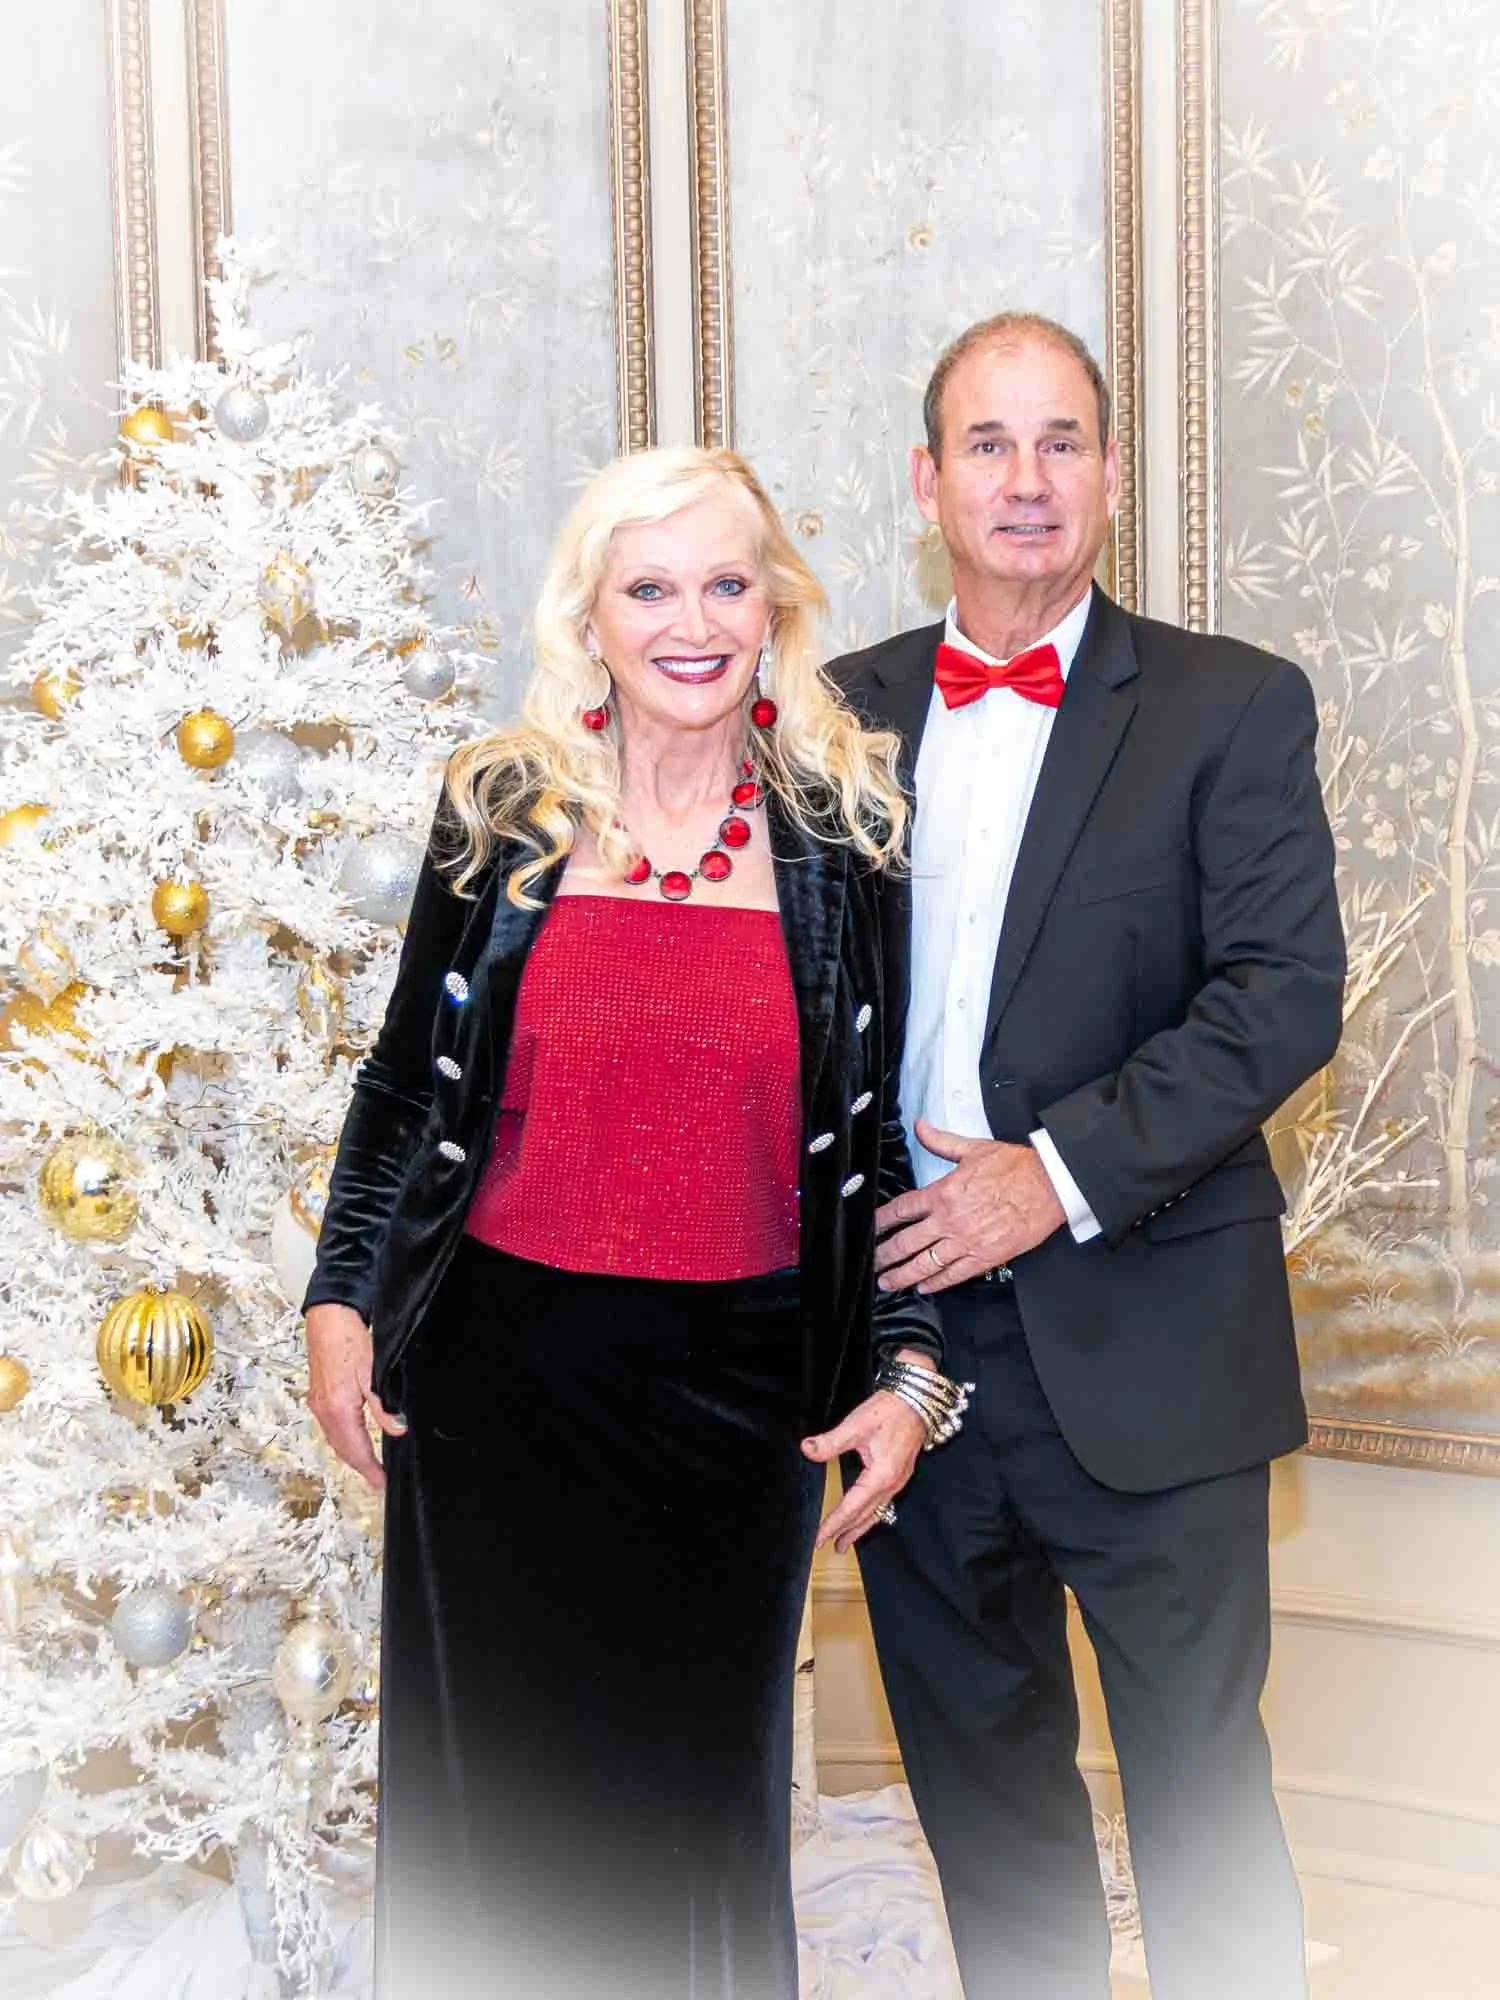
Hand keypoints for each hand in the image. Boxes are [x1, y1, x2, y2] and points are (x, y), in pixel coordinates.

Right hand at [305, 1303, 406, 1490]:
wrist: (328, 1319)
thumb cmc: (349, 1341)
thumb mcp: (374, 1374)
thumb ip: (384, 1407)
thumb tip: (398, 1430)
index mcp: (338, 1410)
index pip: (356, 1451)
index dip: (370, 1470)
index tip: (381, 1483)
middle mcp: (324, 1411)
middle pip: (342, 1450)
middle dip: (360, 1467)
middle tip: (377, 1479)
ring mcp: (318, 1404)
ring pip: (335, 1440)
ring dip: (351, 1454)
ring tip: (368, 1465)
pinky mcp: (317, 1396)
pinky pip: (330, 1428)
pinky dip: (342, 1440)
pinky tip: (352, 1439)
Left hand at [801, 1349, 931, 1552]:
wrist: (916, 1398)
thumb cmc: (888, 1410)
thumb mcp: (856, 1424)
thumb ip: (830, 1442)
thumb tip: (807, 1449)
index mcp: (881, 1476)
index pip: (852, 1508)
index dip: (834, 1523)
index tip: (819, 1538)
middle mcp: (892, 1483)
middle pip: (866, 1515)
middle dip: (847, 1532)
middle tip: (830, 1547)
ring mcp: (899, 1479)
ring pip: (878, 1511)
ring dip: (861, 1527)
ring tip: (846, 1542)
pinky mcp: (901, 1473)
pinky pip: (885, 1502)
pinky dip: (872, 1514)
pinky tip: (867, 1516)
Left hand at [874, 1117, 1065, 1293]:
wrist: (1049, 1185)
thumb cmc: (1016, 1167)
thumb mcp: (973, 1148)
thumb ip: (941, 1141)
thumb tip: (921, 1127)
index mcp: (943, 1192)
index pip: (902, 1209)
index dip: (881, 1221)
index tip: (871, 1228)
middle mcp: (950, 1220)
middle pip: (906, 1243)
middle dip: (885, 1255)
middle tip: (872, 1263)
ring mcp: (966, 1241)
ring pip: (925, 1264)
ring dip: (903, 1276)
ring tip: (890, 1283)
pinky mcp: (985, 1257)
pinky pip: (954, 1275)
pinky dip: (936, 1283)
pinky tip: (925, 1287)